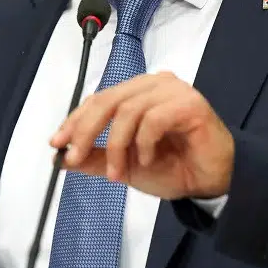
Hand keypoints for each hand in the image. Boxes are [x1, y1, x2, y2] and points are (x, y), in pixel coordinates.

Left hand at [50, 71, 233, 200]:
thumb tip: (61, 157)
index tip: (57, 144)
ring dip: (117, 145)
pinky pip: (154, 119)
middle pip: (107, 100)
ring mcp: (173, 91)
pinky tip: (148, 159)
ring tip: (119, 173)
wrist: (211, 182)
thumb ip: (97, 158)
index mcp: (137, 92)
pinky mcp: (190, 103)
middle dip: (86, 130)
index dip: (75, 121)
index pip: (98, 99)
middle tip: (75, 157)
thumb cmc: (173, 167)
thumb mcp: (125, 166)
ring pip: (128, 109)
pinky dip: (144, 143)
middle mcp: (153, 85)